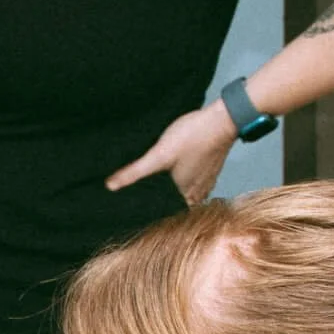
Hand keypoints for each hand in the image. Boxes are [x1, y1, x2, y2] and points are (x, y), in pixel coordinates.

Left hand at [105, 102, 237, 206]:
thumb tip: (110, 186)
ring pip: (187, 195)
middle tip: (142, 200)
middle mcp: (197, 193)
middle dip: (160, 203)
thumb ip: (135, 171)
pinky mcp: (211, 169)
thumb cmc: (192, 137)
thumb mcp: (159, 154)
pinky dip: (185, 183)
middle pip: (175, 205)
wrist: (223, 119)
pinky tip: (177, 175)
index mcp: (184, 194)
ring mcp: (206, 181)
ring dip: (174, 194)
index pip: (164, 213)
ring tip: (157, 190)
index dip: (150, 213)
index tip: (135, 213)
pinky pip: (196, 183)